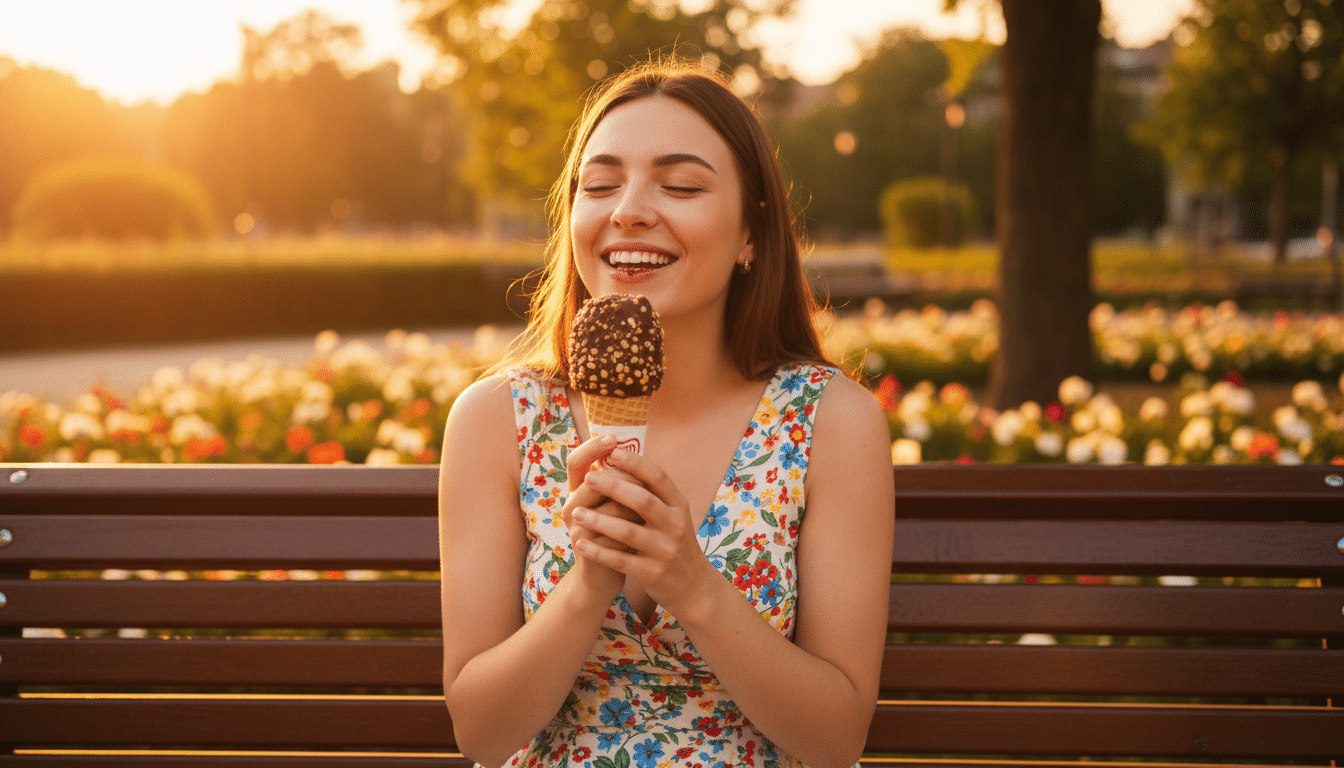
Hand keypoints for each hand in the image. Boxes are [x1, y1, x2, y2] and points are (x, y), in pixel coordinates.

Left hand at [570, 448, 717, 621]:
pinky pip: (622, 561)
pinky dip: (599, 552)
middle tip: (588, 478)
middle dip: (614, 487)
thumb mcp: (673, 516)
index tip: (611, 452)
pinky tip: (580, 545)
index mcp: (679, 506)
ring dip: (599, 521)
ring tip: (576, 513)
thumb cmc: (674, 544)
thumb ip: (652, 494)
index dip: (635, 463)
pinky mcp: (654, 573)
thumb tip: (620, 461)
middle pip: (643, 501)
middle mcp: (675, 525)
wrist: (694, 587)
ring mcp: (666, 550)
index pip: (658, 477)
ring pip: (629, 532)